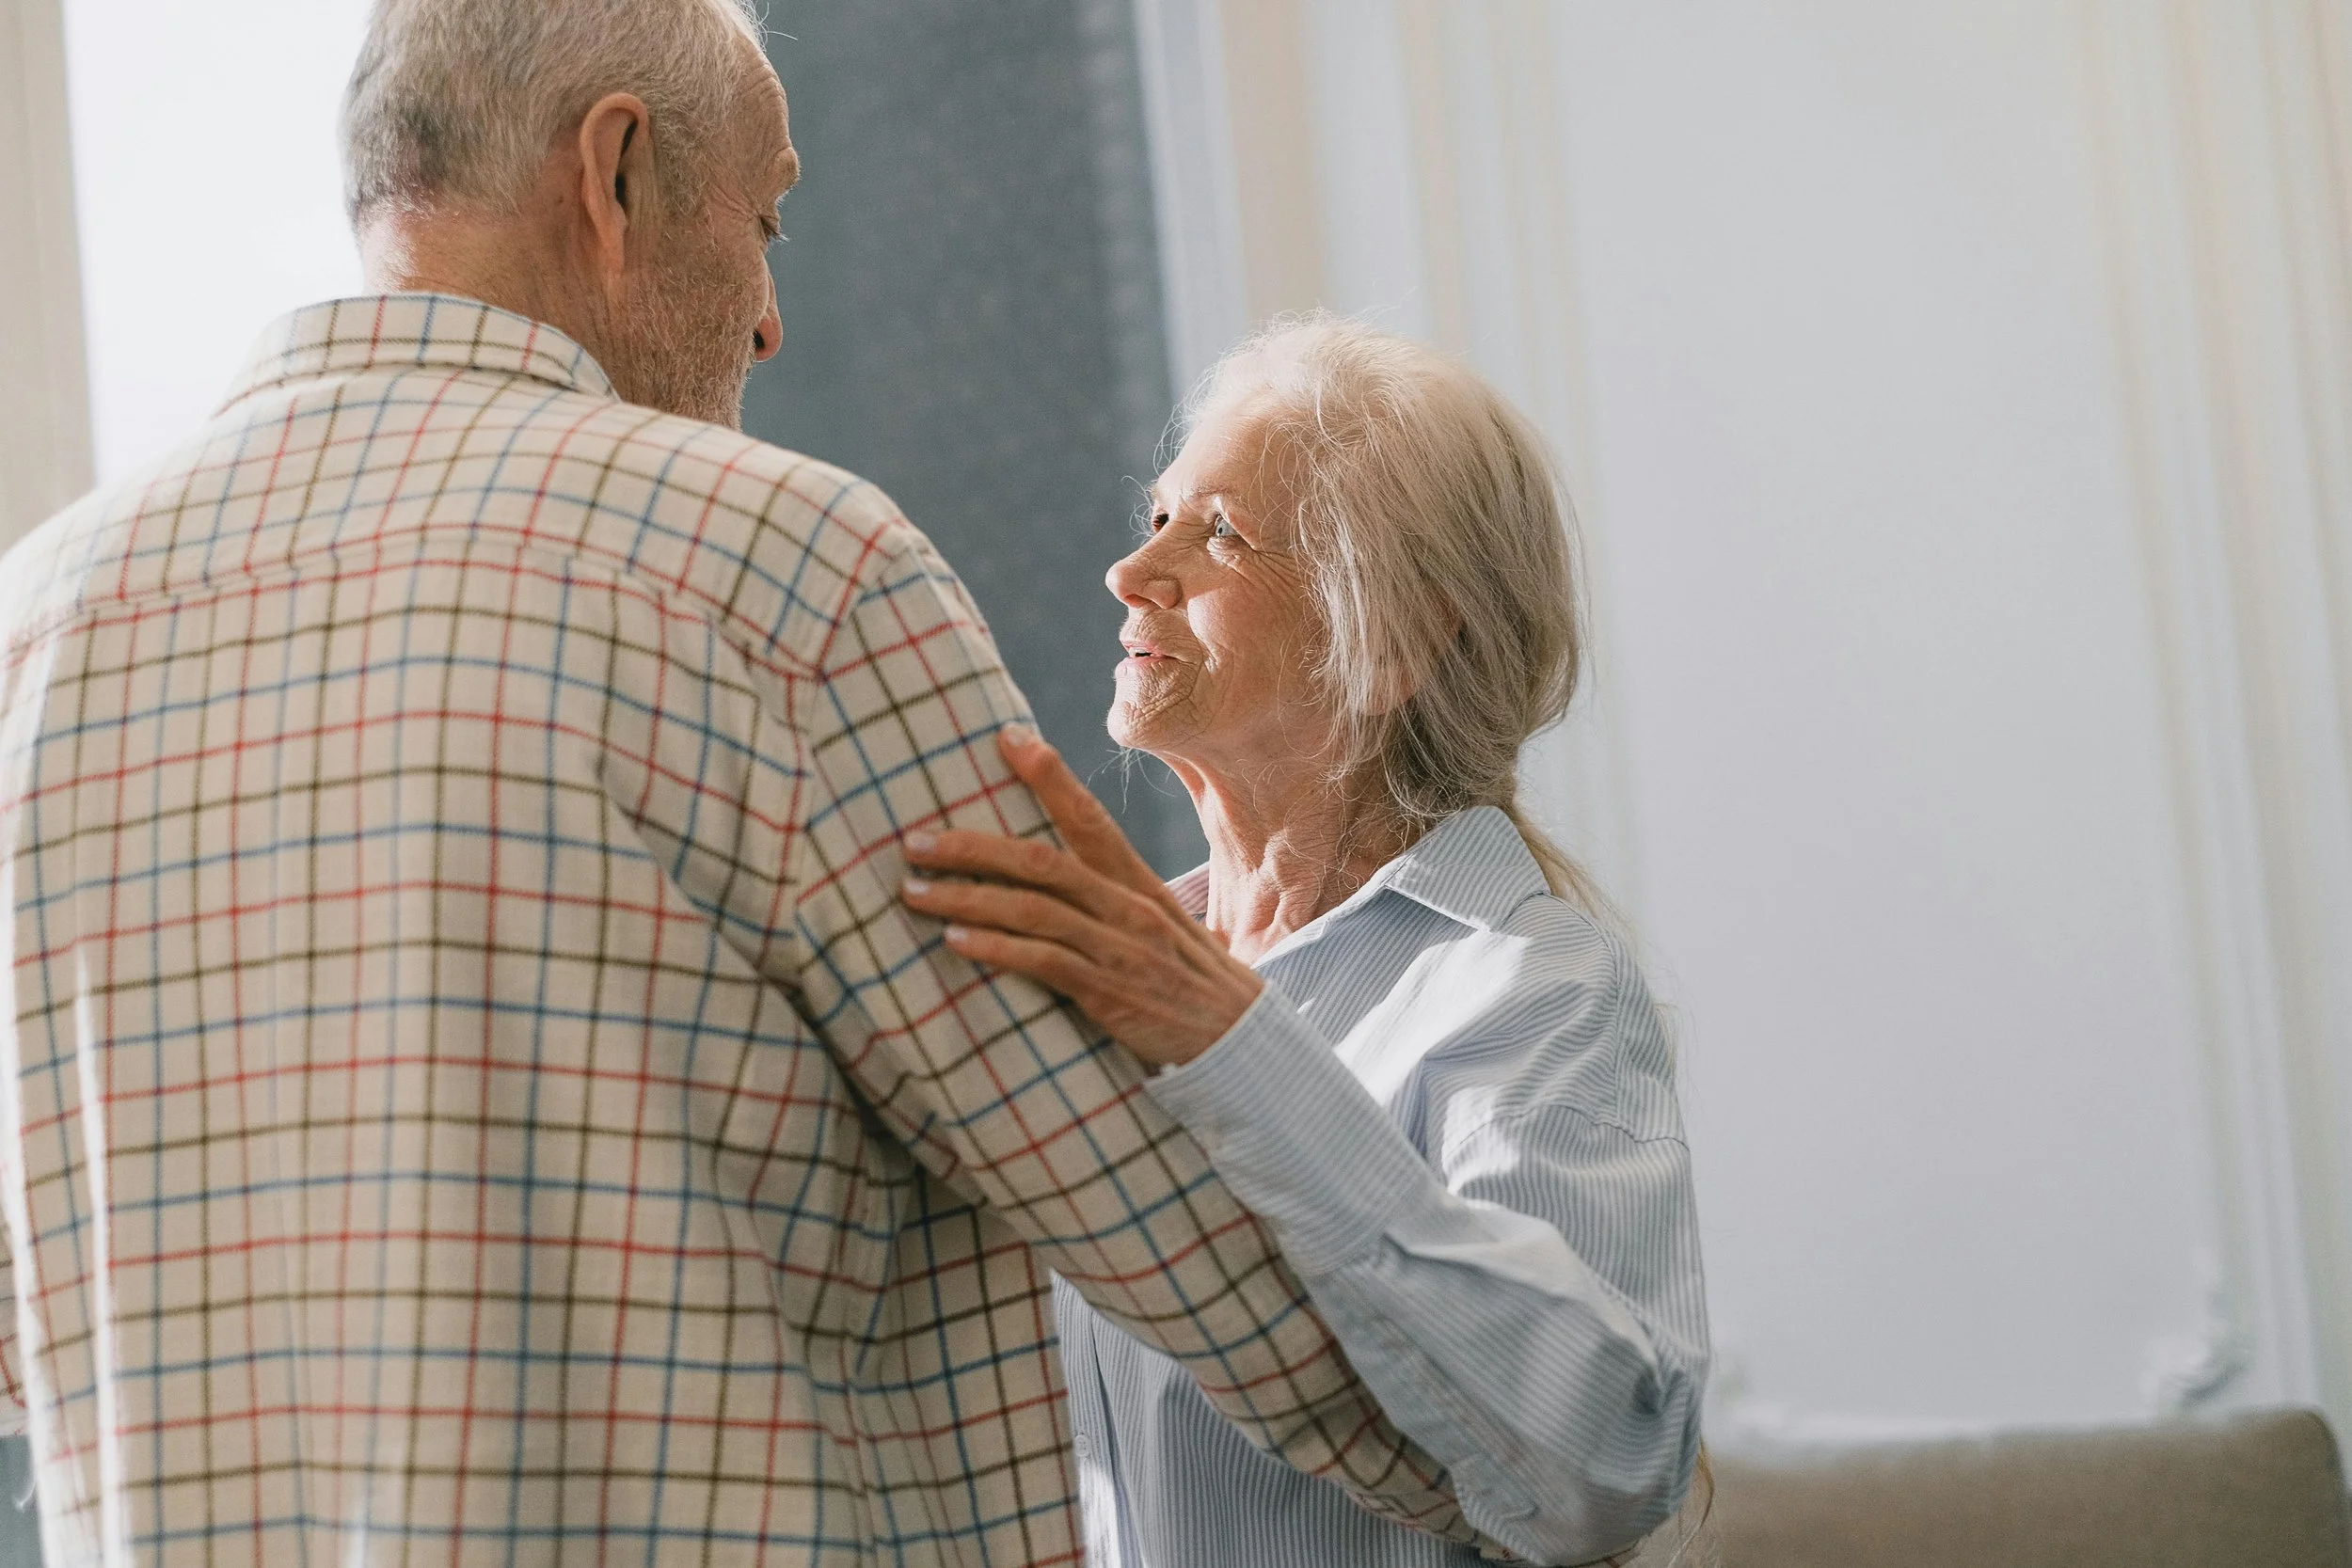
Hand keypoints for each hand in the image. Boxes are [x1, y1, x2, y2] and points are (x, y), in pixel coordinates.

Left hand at [900, 727, 1262, 1068]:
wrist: (1240, 1040)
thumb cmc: (1185, 981)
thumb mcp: (1155, 925)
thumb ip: (1107, 898)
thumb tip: (1045, 877)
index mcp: (1137, 883)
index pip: (1088, 817)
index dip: (1047, 775)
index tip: (1004, 737)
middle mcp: (1128, 907)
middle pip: (1041, 861)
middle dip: (971, 846)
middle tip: (912, 840)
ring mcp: (1120, 949)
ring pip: (1034, 911)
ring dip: (966, 898)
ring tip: (913, 892)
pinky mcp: (1111, 993)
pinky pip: (1046, 963)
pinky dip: (997, 949)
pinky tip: (956, 943)